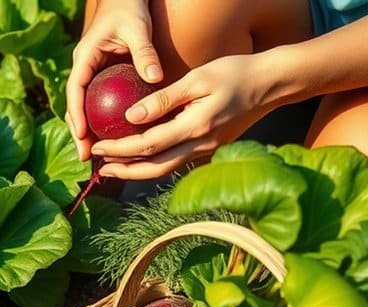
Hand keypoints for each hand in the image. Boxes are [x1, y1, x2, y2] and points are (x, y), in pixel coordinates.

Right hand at [66, 0, 162, 160]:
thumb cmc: (130, 9)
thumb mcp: (138, 30)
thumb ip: (145, 54)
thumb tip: (156, 78)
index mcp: (84, 57)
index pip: (74, 90)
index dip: (76, 115)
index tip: (81, 136)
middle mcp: (83, 68)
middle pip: (75, 105)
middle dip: (77, 132)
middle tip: (85, 156)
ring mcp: (90, 73)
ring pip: (83, 106)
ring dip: (86, 130)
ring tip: (94, 154)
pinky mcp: (100, 76)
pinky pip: (96, 101)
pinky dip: (100, 119)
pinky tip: (112, 136)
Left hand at [92, 54, 275, 179]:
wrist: (271, 83)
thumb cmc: (234, 73)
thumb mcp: (197, 79)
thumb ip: (163, 100)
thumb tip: (130, 117)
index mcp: (195, 127)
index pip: (147, 146)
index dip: (119, 150)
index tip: (97, 146)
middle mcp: (200, 145)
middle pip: (153, 169)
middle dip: (124, 170)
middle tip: (99, 167)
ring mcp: (206, 150)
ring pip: (164, 169)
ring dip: (136, 171)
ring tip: (112, 167)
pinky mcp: (208, 148)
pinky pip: (175, 162)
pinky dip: (153, 163)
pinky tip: (139, 157)